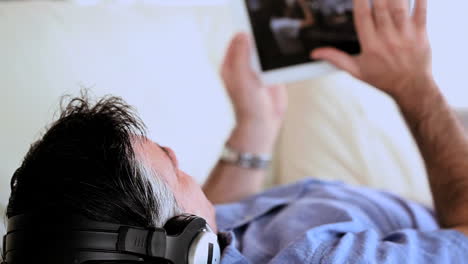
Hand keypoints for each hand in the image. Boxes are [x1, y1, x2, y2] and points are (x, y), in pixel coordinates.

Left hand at [221, 33, 286, 152]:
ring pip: (266, 52)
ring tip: (278, 44)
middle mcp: (244, 67)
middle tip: (269, 32)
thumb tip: (243, 35)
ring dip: (272, 49)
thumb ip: (241, 55)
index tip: (254, 23)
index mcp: (231, 65)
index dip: (244, 31)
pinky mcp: (272, 77)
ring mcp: (258, 72)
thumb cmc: (247, 103)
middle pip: (253, 44)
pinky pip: (277, 63)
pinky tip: (284, 57)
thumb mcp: (241, 76)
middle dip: (260, 38)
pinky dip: (281, 59)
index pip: (237, 40)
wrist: (263, 122)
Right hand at [312, 0, 433, 100]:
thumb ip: (335, 59)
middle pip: (381, 8)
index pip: (362, 17)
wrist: (411, 88)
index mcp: (370, 45)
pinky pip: (422, 12)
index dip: (359, 1)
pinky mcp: (421, 34)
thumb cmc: (383, 78)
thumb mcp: (356, 71)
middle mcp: (387, 38)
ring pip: (399, 7)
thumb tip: (315, 54)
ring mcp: (405, 35)